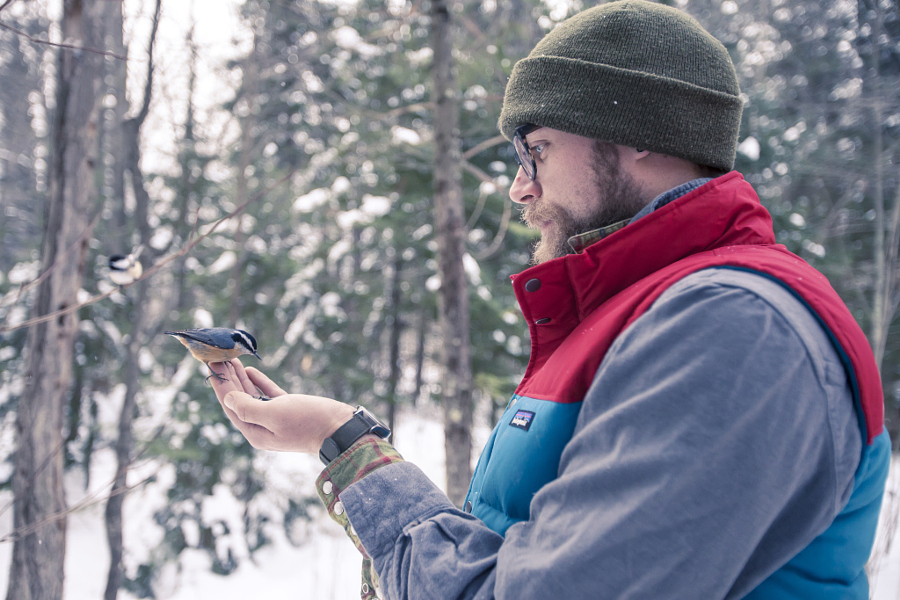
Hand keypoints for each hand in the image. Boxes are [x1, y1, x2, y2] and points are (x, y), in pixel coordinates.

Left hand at [208, 359, 354, 453]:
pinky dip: (258, 382)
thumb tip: (229, 398)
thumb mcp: (277, 414)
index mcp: (255, 431)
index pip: (231, 405)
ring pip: (251, 395)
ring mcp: (276, 419)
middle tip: (217, 358)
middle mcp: (262, 426)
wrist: (341, 430)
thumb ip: (249, 408)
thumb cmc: (309, 422)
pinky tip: (250, 371)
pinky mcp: (289, 410)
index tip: (210, 365)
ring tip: (230, 359)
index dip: (220, 385)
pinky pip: (267, 395)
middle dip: (227, 379)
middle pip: (239, 400)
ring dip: (240, 378)